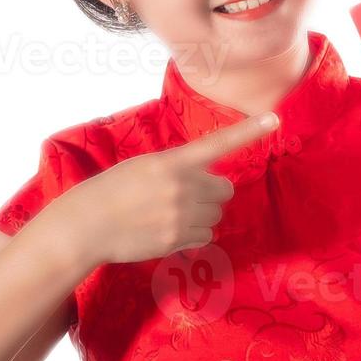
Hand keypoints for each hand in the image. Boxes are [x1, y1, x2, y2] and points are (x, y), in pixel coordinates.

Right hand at [48, 112, 279, 267]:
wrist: (87, 225)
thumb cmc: (110, 190)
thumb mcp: (142, 166)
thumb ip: (175, 168)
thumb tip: (204, 179)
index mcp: (172, 162)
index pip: (218, 144)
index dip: (248, 131)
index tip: (274, 119)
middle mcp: (182, 188)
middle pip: (225, 190)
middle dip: (213, 192)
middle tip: (187, 194)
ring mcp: (181, 216)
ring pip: (216, 215)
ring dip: (202, 214)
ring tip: (171, 213)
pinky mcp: (177, 240)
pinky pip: (205, 236)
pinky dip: (194, 233)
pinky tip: (170, 229)